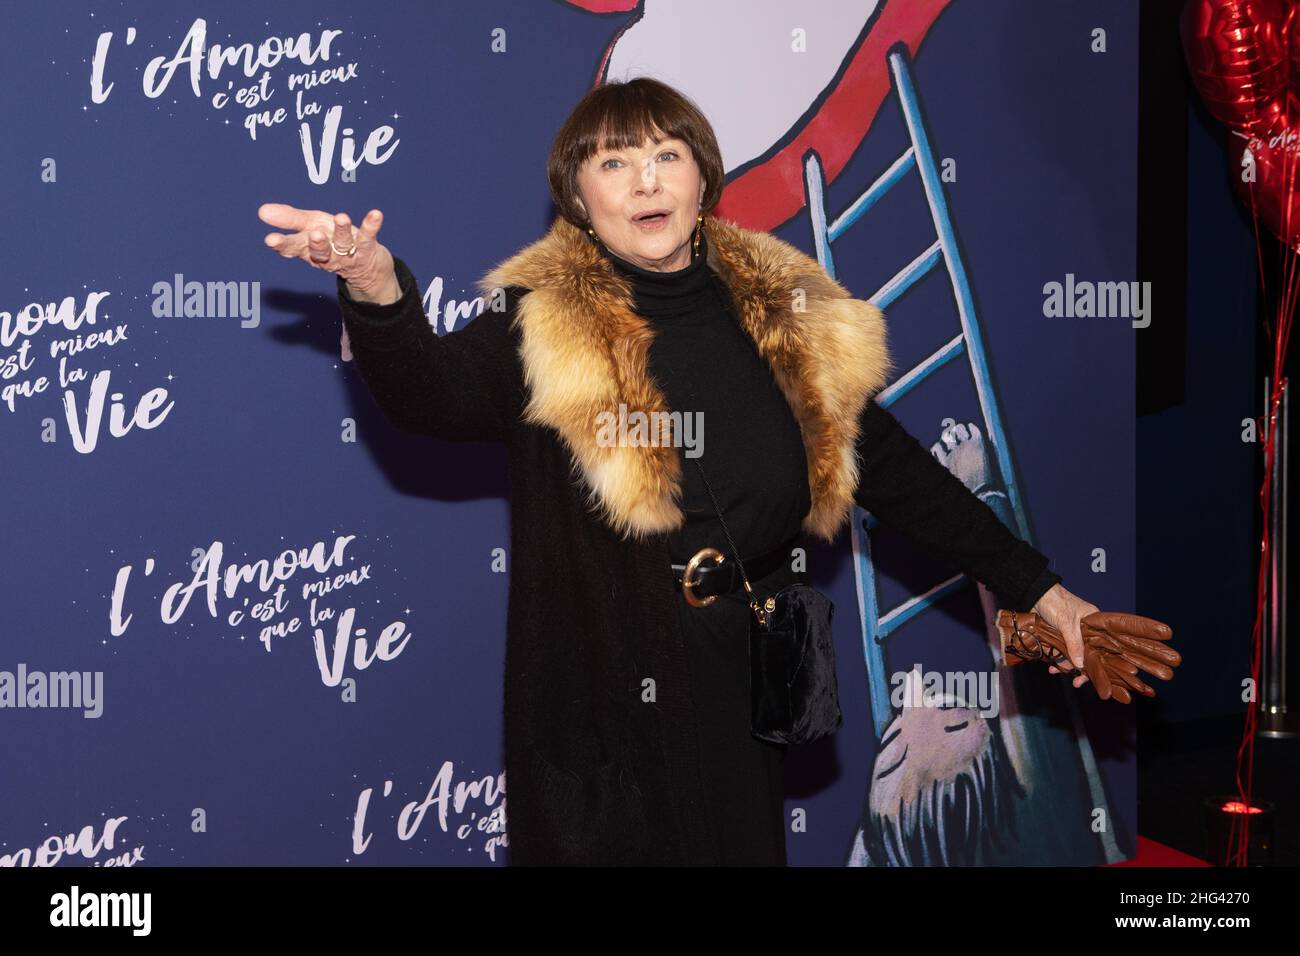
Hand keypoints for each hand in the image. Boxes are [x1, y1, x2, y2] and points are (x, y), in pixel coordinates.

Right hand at [258, 203, 399, 303]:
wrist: (366, 267)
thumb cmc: (332, 241)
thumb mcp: (309, 226)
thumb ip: (288, 219)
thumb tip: (262, 211)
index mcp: (309, 249)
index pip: (293, 248)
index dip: (283, 245)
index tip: (270, 240)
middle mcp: (328, 254)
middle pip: (319, 251)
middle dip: (316, 244)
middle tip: (314, 235)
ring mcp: (348, 253)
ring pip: (344, 244)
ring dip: (342, 231)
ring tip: (341, 217)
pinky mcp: (367, 248)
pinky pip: (369, 236)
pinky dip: (372, 225)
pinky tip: (375, 214)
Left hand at [1030, 582, 1098, 689]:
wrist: (1034, 594)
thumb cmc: (1056, 602)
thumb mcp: (1067, 624)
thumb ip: (1074, 644)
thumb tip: (1080, 664)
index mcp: (1093, 623)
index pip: (1101, 646)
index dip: (1098, 661)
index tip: (1095, 675)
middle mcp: (1084, 629)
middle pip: (1086, 653)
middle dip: (1080, 667)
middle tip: (1076, 682)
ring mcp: (1071, 633)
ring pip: (1072, 654)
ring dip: (1065, 664)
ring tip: (1056, 671)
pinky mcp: (1058, 635)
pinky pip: (1060, 651)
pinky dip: (1056, 658)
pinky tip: (1051, 665)